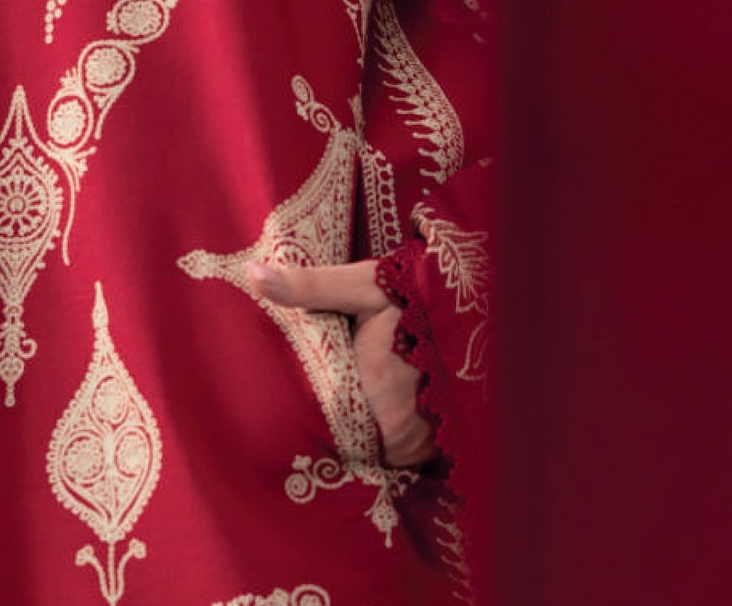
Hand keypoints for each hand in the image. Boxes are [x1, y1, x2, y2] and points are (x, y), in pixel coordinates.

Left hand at [247, 259, 436, 468]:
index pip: (320, 423)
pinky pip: (395, 456)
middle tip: (312, 397)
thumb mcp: (362, 283)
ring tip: (344, 403)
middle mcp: (399, 429)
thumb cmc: (413, 292)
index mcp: (374, 389)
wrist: (478, 305)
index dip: (303, 411)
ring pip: (370, 452)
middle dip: (328, 424)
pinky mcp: (435, 449)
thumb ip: (308, 286)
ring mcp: (420, 444)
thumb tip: (253, 276)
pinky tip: (373, 413)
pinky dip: (382, 439)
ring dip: (357, 433)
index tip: (287, 397)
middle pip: (344, 442)